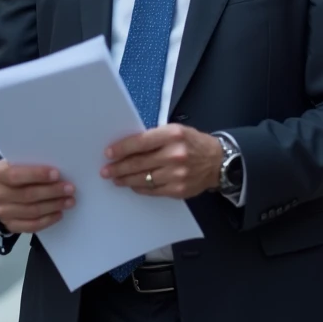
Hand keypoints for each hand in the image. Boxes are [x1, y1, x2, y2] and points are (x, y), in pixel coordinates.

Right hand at [0, 160, 74, 232]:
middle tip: (70, 189)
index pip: (17, 175)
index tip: (57, 174)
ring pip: (32, 211)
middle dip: (52, 191)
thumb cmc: (13, 174)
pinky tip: (59, 214)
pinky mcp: (10, 226)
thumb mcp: (15, 164)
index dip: (37, 175)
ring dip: (54, 206)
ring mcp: (3, 213)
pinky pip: (31, 226)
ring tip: (69, 201)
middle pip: (28, 195)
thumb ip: (30, 165)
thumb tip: (57, 171)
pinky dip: (47, 220)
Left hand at [101, 124, 222, 198]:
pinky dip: (140, 188)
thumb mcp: (175, 131)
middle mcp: (175, 154)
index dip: (122, 149)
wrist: (217, 161)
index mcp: (173, 135)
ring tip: (115, 179)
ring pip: (143, 179)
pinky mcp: (178, 190)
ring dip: (126, 179)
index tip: (108, 153)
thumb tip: (128, 147)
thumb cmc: (193, 143)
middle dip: (119, 167)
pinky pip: (153, 190)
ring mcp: (177, 174)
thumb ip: (154, 137)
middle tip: (105, 170)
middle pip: (139, 163)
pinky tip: (132, 185)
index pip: (140, 142)